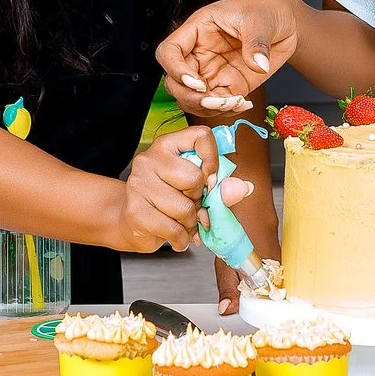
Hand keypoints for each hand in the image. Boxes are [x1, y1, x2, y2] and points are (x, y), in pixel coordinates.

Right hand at [113, 127, 216, 253]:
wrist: (131, 223)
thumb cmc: (167, 201)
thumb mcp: (196, 189)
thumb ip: (221, 187)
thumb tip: (243, 188)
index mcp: (168, 145)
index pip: (201, 136)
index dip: (213, 161)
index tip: (211, 181)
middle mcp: (150, 159)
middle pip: (194, 178)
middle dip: (199, 200)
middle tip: (192, 207)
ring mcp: (139, 184)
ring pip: (184, 208)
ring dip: (190, 224)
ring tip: (183, 223)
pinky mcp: (134, 211)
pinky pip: (173, 229)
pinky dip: (181, 239)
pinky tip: (176, 235)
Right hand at [156, 0, 300, 117]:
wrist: (284, 22)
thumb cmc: (264, 10)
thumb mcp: (259, 20)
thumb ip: (256, 43)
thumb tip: (258, 65)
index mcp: (197, 30)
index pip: (169, 52)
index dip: (175, 70)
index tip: (198, 83)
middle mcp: (199, 53)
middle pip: (175, 82)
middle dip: (191, 97)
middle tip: (216, 101)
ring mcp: (212, 72)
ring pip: (193, 98)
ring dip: (207, 108)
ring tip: (234, 103)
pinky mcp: (228, 85)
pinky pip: (218, 104)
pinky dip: (227, 110)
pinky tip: (244, 104)